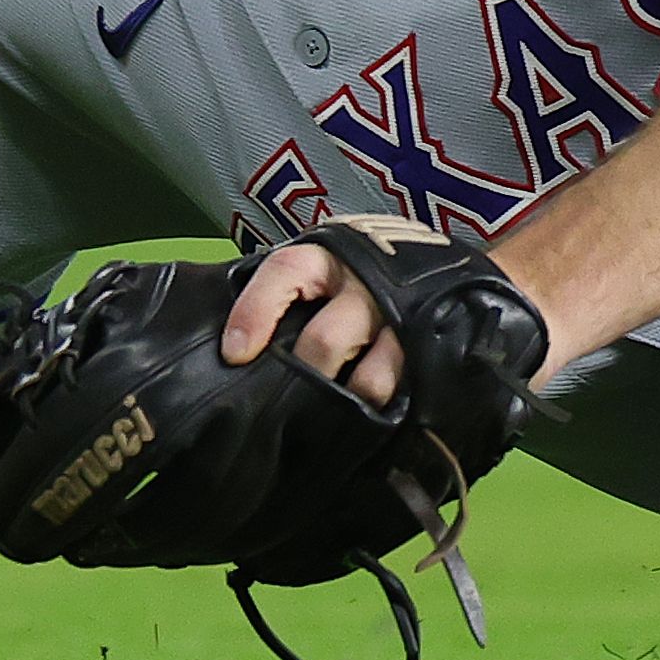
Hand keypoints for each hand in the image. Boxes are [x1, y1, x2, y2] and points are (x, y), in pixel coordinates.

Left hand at [219, 242, 408, 403]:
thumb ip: (279, 292)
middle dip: (303, 373)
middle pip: (325, 340)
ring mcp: (400, 315)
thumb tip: (234, 344)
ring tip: (332, 403)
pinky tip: (364, 403)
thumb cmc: (346, 273)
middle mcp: (365, 281)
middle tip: (289, 393)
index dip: (256, 312)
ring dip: (345, 396)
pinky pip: (401, 388)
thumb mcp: (313, 265)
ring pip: (370, 376)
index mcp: (327, 255)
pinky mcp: (425, 346)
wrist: (424, 261)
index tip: (236, 353)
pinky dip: (378, 403)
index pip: (286, 273)